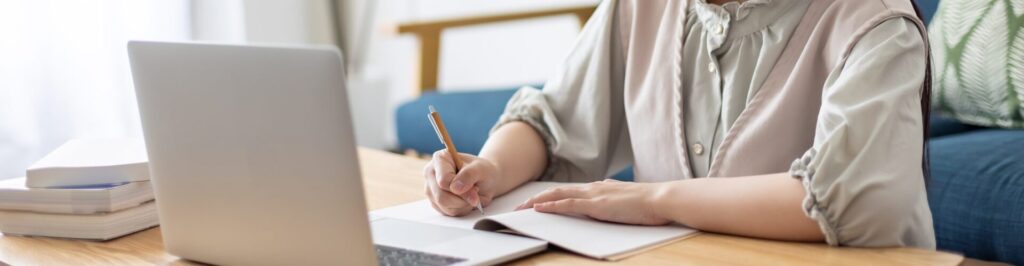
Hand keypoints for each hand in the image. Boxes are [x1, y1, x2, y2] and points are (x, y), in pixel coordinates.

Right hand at [423, 150, 499, 215]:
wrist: (484, 180)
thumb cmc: (481, 171)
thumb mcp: (481, 169)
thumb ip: (469, 175)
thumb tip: (455, 188)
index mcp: (439, 159)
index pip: (443, 180)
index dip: (461, 190)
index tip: (476, 190)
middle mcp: (431, 173)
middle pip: (441, 196)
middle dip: (462, 199)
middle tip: (475, 194)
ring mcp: (431, 189)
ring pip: (444, 207)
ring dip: (463, 205)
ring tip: (471, 195)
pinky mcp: (434, 202)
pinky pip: (447, 212)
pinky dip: (461, 209)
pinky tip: (466, 200)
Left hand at [515, 179, 670, 224]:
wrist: (662, 199)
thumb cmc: (650, 204)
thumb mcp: (626, 202)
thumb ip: (614, 201)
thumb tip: (608, 204)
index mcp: (600, 188)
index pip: (569, 191)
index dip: (551, 196)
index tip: (537, 203)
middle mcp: (594, 188)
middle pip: (557, 191)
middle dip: (536, 198)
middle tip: (519, 206)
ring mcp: (594, 195)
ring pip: (558, 196)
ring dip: (537, 202)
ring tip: (521, 208)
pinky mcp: (597, 204)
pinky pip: (568, 205)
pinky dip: (551, 206)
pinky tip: (539, 209)